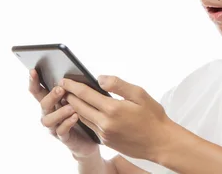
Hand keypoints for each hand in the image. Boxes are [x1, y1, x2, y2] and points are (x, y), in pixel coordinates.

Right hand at [28, 69, 98, 158]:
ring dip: (59, 112)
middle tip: (60, 89)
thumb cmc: (82, 114)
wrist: (89, 138)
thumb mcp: (77, 99)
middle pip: (43, 104)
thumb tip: (74, 76)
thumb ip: (73, 90)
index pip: (38, 91)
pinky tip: (75, 117)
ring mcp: (54, 127)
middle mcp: (49, 114)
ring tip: (71, 106)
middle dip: (51, 96)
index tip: (33, 70)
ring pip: (48, 120)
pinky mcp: (64, 137)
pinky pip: (61, 131)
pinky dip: (67, 123)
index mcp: (51, 102)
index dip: (34, 81)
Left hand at [60, 75, 174, 161]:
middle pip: (79, 107)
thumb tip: (100, 78)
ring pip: (82, 118)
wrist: (160, 142)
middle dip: (68, 96)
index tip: (64, 79)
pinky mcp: (106, 141)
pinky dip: (84, 117)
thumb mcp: (140, 94)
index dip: (73, 86)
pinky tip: (83, 111)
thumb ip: (118, 85)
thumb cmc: (153, 116)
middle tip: (61, 87)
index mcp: (113, 109)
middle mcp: (105, 123)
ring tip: (68, 98)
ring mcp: (104, 134)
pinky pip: (90, 127)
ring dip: (73, 108)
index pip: (86, 94)